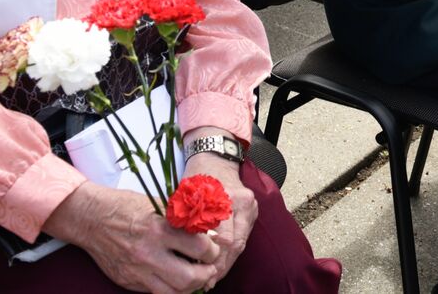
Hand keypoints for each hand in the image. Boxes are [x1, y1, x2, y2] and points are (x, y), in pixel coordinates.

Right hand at [44, 182, 218, 293]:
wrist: (93, 219)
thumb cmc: (129, 207)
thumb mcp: (160, 205)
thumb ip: (184, 220)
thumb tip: (211, 232)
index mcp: (161, 229)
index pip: (200, 248)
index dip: (213, 251)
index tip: (214, 248)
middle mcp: (150, 253)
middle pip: (190, 277)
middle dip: (206, 274)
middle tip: (210, 267)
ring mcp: (138, 271)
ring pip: (174, 292)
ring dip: (192, 287)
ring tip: (197, 277)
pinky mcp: (129, 282)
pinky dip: (172, 291)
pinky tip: (178, 282)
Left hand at [182, 154, 257, 287]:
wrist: (216, 156)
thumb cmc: (197, 177)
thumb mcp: (187, 196)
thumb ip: (188, 223)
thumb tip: (184, 255)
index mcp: (226, 197)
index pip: (223, 237)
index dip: (212, 259)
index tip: (200, 273)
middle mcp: (242, 202)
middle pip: (235, 243)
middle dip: (220, 265)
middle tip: (207, 282)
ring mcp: (251, 205)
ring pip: (241, 243)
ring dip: (227, 262)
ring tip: (213, 277)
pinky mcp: (253, 209)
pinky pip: (244, 236)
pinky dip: (232, 251)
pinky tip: (222, 263)